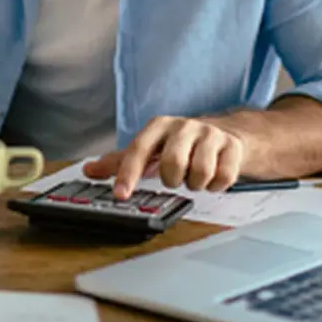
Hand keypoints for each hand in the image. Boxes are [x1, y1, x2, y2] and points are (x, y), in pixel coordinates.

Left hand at [84, 117, 247, 198]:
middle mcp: (184, 126)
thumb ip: (119, 162)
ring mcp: (211, 134)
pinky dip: (216, 185)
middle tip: (175, 178)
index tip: (120, 195)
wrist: (226, 135)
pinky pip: (223, 177)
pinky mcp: (233, 146)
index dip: (128, 174)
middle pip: (172, 164)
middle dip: (172, 179)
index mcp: (159, 126)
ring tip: (194, 177)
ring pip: (200, 173)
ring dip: (195, 184)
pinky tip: (213, 177)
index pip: (138, 149)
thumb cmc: (180, 145)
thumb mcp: (150, 150)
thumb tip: (89, 170)